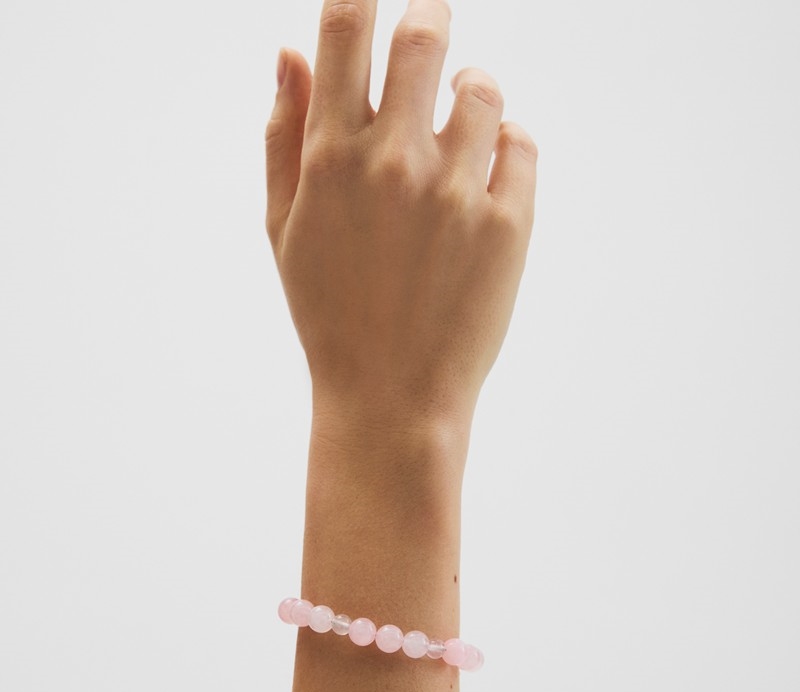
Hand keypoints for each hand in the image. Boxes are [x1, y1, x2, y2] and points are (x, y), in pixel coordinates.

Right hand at [265, 0, 536, 433]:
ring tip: (456, 137)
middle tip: (429, 34)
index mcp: (331, 159)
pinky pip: (522, 144)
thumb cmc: (330, 313)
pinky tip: (484, 180)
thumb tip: (290, 51)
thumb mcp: (284, 229)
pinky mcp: (509, 223)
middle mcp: (395, 163)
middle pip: (425, 34)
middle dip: (428, 23)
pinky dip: (506, 147)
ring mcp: (457, 191)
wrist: (392, 395)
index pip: (347, 27)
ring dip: (470, 97)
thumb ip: (284, 136)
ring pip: (483, 89)